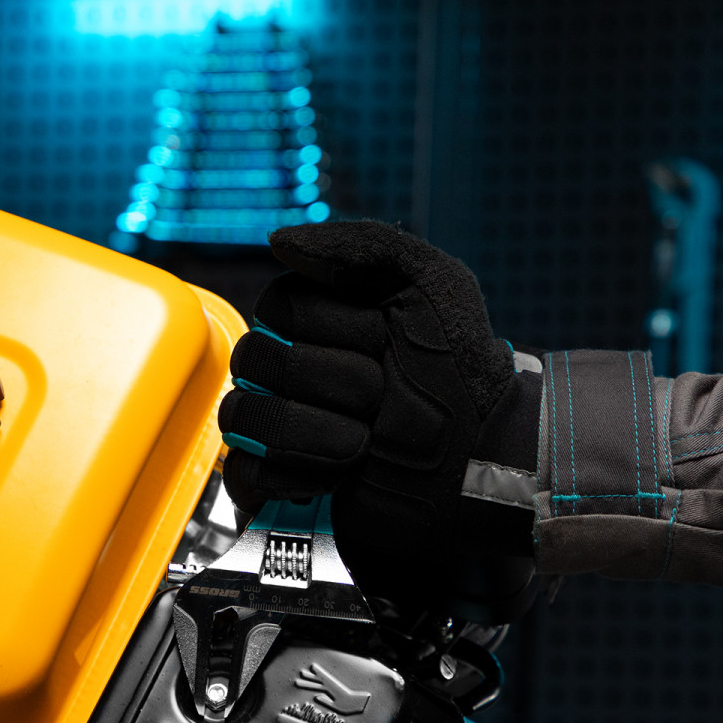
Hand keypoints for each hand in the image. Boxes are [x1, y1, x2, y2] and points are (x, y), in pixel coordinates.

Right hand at [219, 221, 540, 569]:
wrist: (479, 462)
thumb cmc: (461, 377)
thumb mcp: (434, 286)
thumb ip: (365, 246)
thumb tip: (278, 241)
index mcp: (315, 319)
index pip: (279, 307)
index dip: (342, 329)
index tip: (388, 342)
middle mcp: (287, 369)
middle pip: (256, 362)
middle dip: (338, 383)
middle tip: (383, 397)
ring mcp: (276, 426)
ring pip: (243, 417)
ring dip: (316, 433)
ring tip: (364, 444)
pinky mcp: (274, 482)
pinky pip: (244, 473)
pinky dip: (294, 476)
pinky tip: (336, 477)